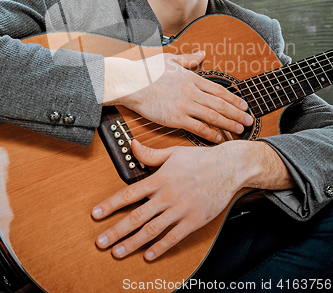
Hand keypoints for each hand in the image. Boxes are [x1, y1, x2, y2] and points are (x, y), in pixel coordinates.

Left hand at [92, 139, 241, 259]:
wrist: (228, 167)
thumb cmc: (201, 159)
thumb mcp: (173, 152)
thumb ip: (150, 154)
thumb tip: (132, 146)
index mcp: (160, 179)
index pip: (129, 194)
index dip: (110, 205)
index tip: (95, 214)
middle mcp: (167, 196)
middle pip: (136, 217)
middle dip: (115, 231)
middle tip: (100, 241)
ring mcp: (180, 210)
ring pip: (151, 230)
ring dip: (132, 243)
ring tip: (117, 252)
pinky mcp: (193, 220)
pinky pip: (174, 237)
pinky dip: (160, 248)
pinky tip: (148, 255)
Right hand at [104, 51, 252, 142]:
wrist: (131, 82)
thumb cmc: (147, 71)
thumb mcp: (170, 59)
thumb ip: (188, 59)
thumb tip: (201, 54)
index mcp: (191, 78)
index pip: (218, 89)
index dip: (233, 98)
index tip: (243, 105)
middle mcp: (191, 91)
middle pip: (221, 103)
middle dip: (237, 113)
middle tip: (249, 120)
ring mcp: (184, 105)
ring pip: (213, 115)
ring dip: (229, 123)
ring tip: (240, 129)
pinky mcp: (175, 118)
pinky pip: (197, 127)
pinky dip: (210, 133)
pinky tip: (218, 137)